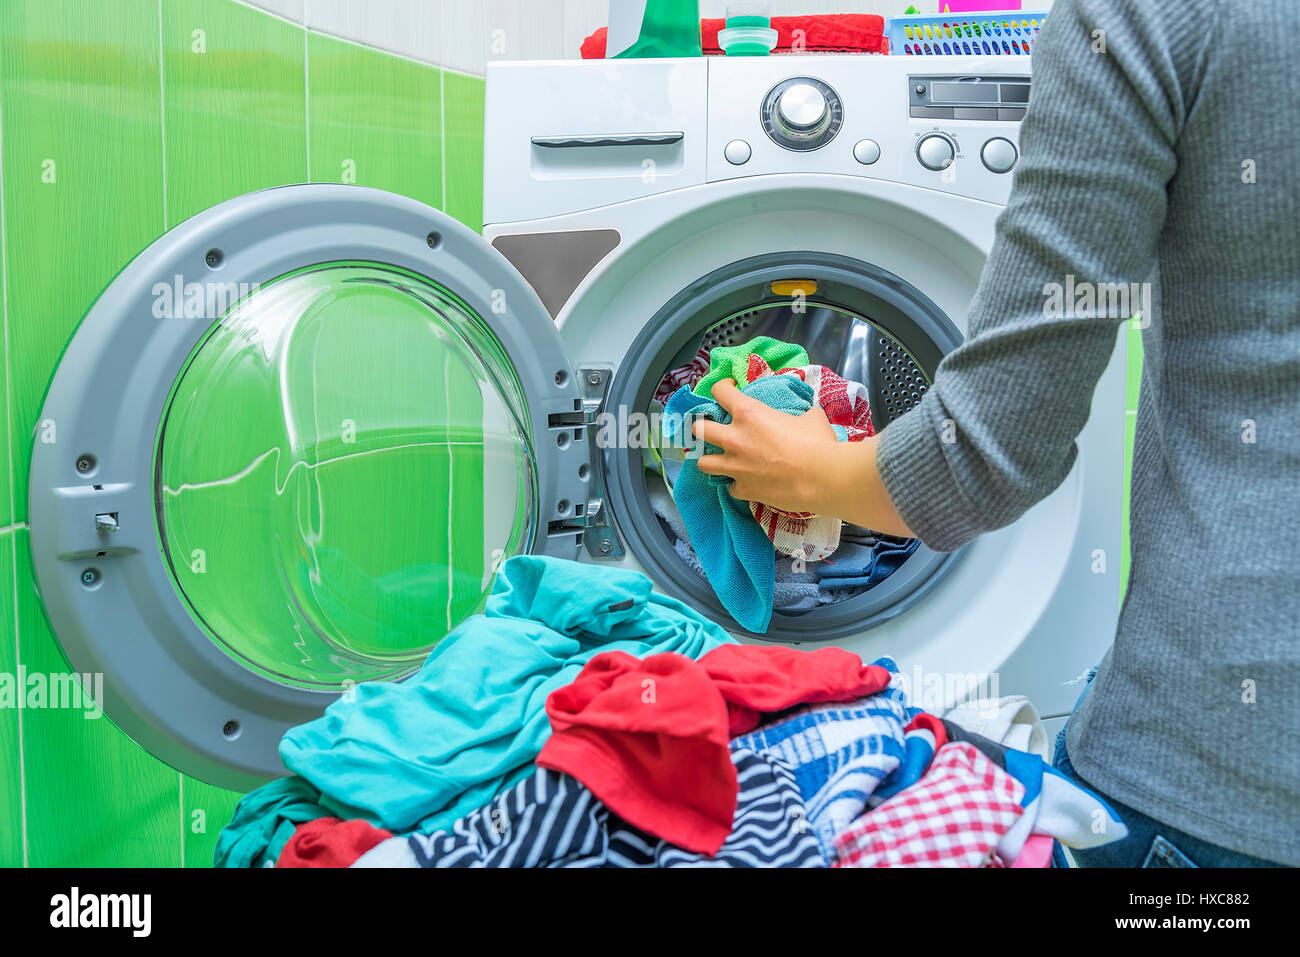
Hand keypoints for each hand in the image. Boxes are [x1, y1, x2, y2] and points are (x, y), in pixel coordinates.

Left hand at [692, 378, 913, 536]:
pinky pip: (731, 487)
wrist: (822, 478)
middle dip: (701, 427)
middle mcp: (734, 439)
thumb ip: (800, 413)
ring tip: (721, 460)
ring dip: (710, 459)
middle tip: (711, 428)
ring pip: (703, 463)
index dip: (723, 387)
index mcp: (749, 413)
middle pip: (698, 429)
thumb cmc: (818, 443)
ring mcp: (736, 467)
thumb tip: (806, 415)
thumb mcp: (810, 417)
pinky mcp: (743, 489)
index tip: (729, 389)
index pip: (720, 391)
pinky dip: (738, 485)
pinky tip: (747, 483)